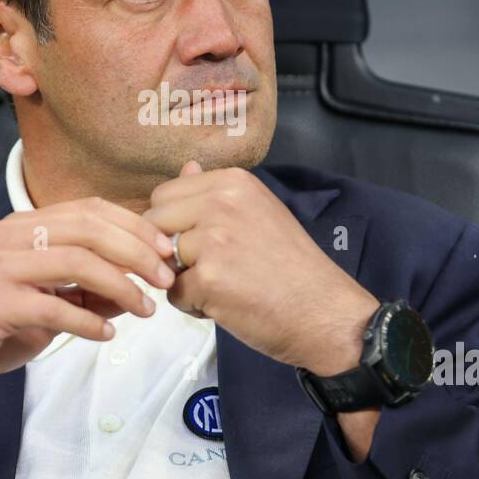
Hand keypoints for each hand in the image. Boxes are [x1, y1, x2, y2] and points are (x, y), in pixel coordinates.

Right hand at [0, 196, 177, 402]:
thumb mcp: (34, 298)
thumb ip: (78, 288)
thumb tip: (131, 289)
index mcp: (21, 226)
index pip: (89, 209)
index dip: (134, 225)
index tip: (165, 249)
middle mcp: (10, 237)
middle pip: (89, 227)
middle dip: (137, 250)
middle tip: (165, 277)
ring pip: (77, 261)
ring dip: (121, 286)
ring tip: (145, 310)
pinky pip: (53, 307)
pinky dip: (87, 321)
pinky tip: (105, 334)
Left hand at [144, 161, 378, 374]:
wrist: (324, 312)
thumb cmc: (292, 266)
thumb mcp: (259, 212)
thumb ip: (215, 192)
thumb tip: (186, 166)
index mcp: (233, 181)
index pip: (165, 194)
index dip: (174, 223)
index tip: (206, 241)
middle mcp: (221, 202)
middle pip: (154, 224)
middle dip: (171, 250)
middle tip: (214, 268)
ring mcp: (213, 240)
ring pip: (162, 260)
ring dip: (184, 280)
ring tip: (226, 287)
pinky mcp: (208, 279)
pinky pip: (173, 294)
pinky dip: (194, 306)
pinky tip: (228, 305)